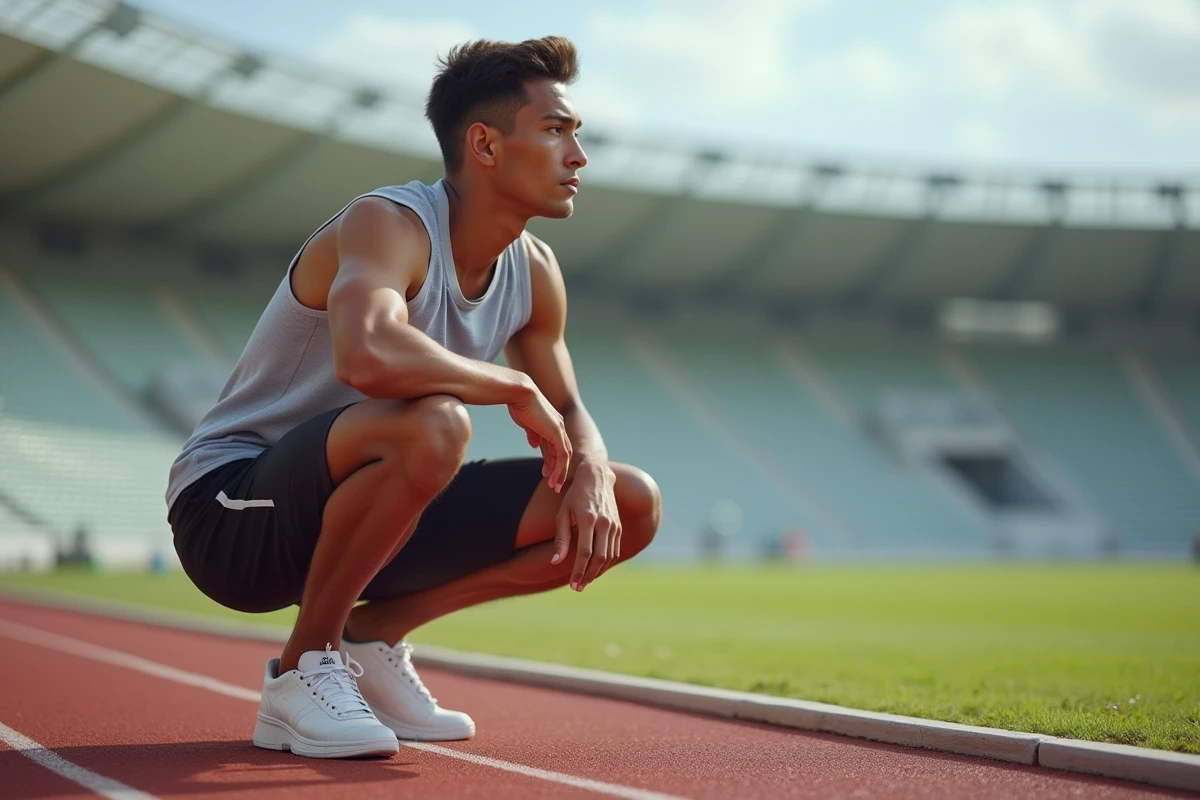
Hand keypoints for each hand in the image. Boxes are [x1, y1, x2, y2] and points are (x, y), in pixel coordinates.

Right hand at [507, 382, 571, 491]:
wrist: (519, 393)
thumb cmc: (519, 404)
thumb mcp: (527, 422)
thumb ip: (533, 433)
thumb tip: (534, 444)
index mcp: (552, 424)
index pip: (555, 446)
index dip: (551, 460)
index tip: (546, 473)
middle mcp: (558, 427)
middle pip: (562, 453)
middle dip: (558, 469)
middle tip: (553, 484)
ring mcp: (559, 430)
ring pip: (563, 456)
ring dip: (559, 472)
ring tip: (554, 486)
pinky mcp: (556, 433)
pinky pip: (562, 455)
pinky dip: (559, 468)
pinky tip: (554, 478)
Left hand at [552, 461, 619, 590]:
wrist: (597, 477)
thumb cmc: (575, 496)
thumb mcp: (563, 514)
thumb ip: (561, 538)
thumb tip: (556, 562)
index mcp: (588, 519)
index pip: (585, 552)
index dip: (578, 571)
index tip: (572, 584)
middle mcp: (604, 523)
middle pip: (599, 558)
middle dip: (588, 575)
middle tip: (578, 587)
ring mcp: (614, 525)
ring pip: (609, 556)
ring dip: (597, 572)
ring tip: (585, 581)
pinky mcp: (618, 526)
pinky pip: (614, 550)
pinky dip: (606, 563)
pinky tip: (595, 569)